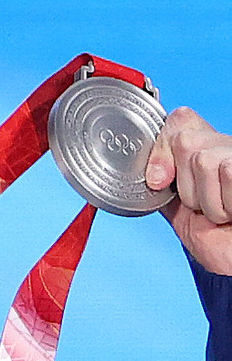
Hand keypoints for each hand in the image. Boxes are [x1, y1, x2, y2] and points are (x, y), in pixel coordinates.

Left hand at [146, 107, 231, 274]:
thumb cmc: (220, 241)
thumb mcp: (180, 211)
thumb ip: (163, 185)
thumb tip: (137, 166)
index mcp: (209, 151)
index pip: (180, 119)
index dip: (162, 148)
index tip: (158, 181)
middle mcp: (227, 147)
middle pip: (185, 141)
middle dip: (186, 185)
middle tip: (203, 207)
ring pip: (203, 160)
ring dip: (206, 200)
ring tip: (223, 214)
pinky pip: (225, 170)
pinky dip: (224, 202)